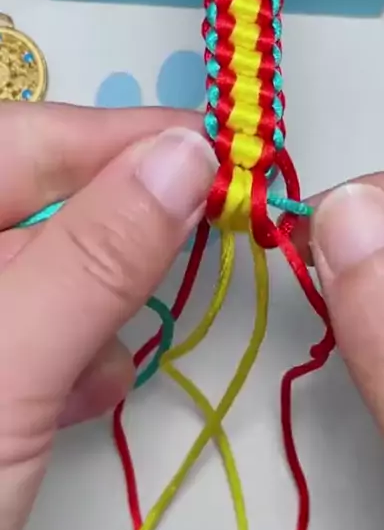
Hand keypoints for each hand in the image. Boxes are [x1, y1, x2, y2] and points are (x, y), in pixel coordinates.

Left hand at [0, 102, 215, 529]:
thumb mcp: (6, 365)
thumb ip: (95, 257)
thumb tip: (187, 158)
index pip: (25, 142)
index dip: (126, 139)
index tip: (218, 150)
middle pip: (33, 206)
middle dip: (116, 228)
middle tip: (201, 236)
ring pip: (36, 274)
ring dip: (95, 301)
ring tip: (129, 340)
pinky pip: (24, 332)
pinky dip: (65, 353)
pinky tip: (88, 390)